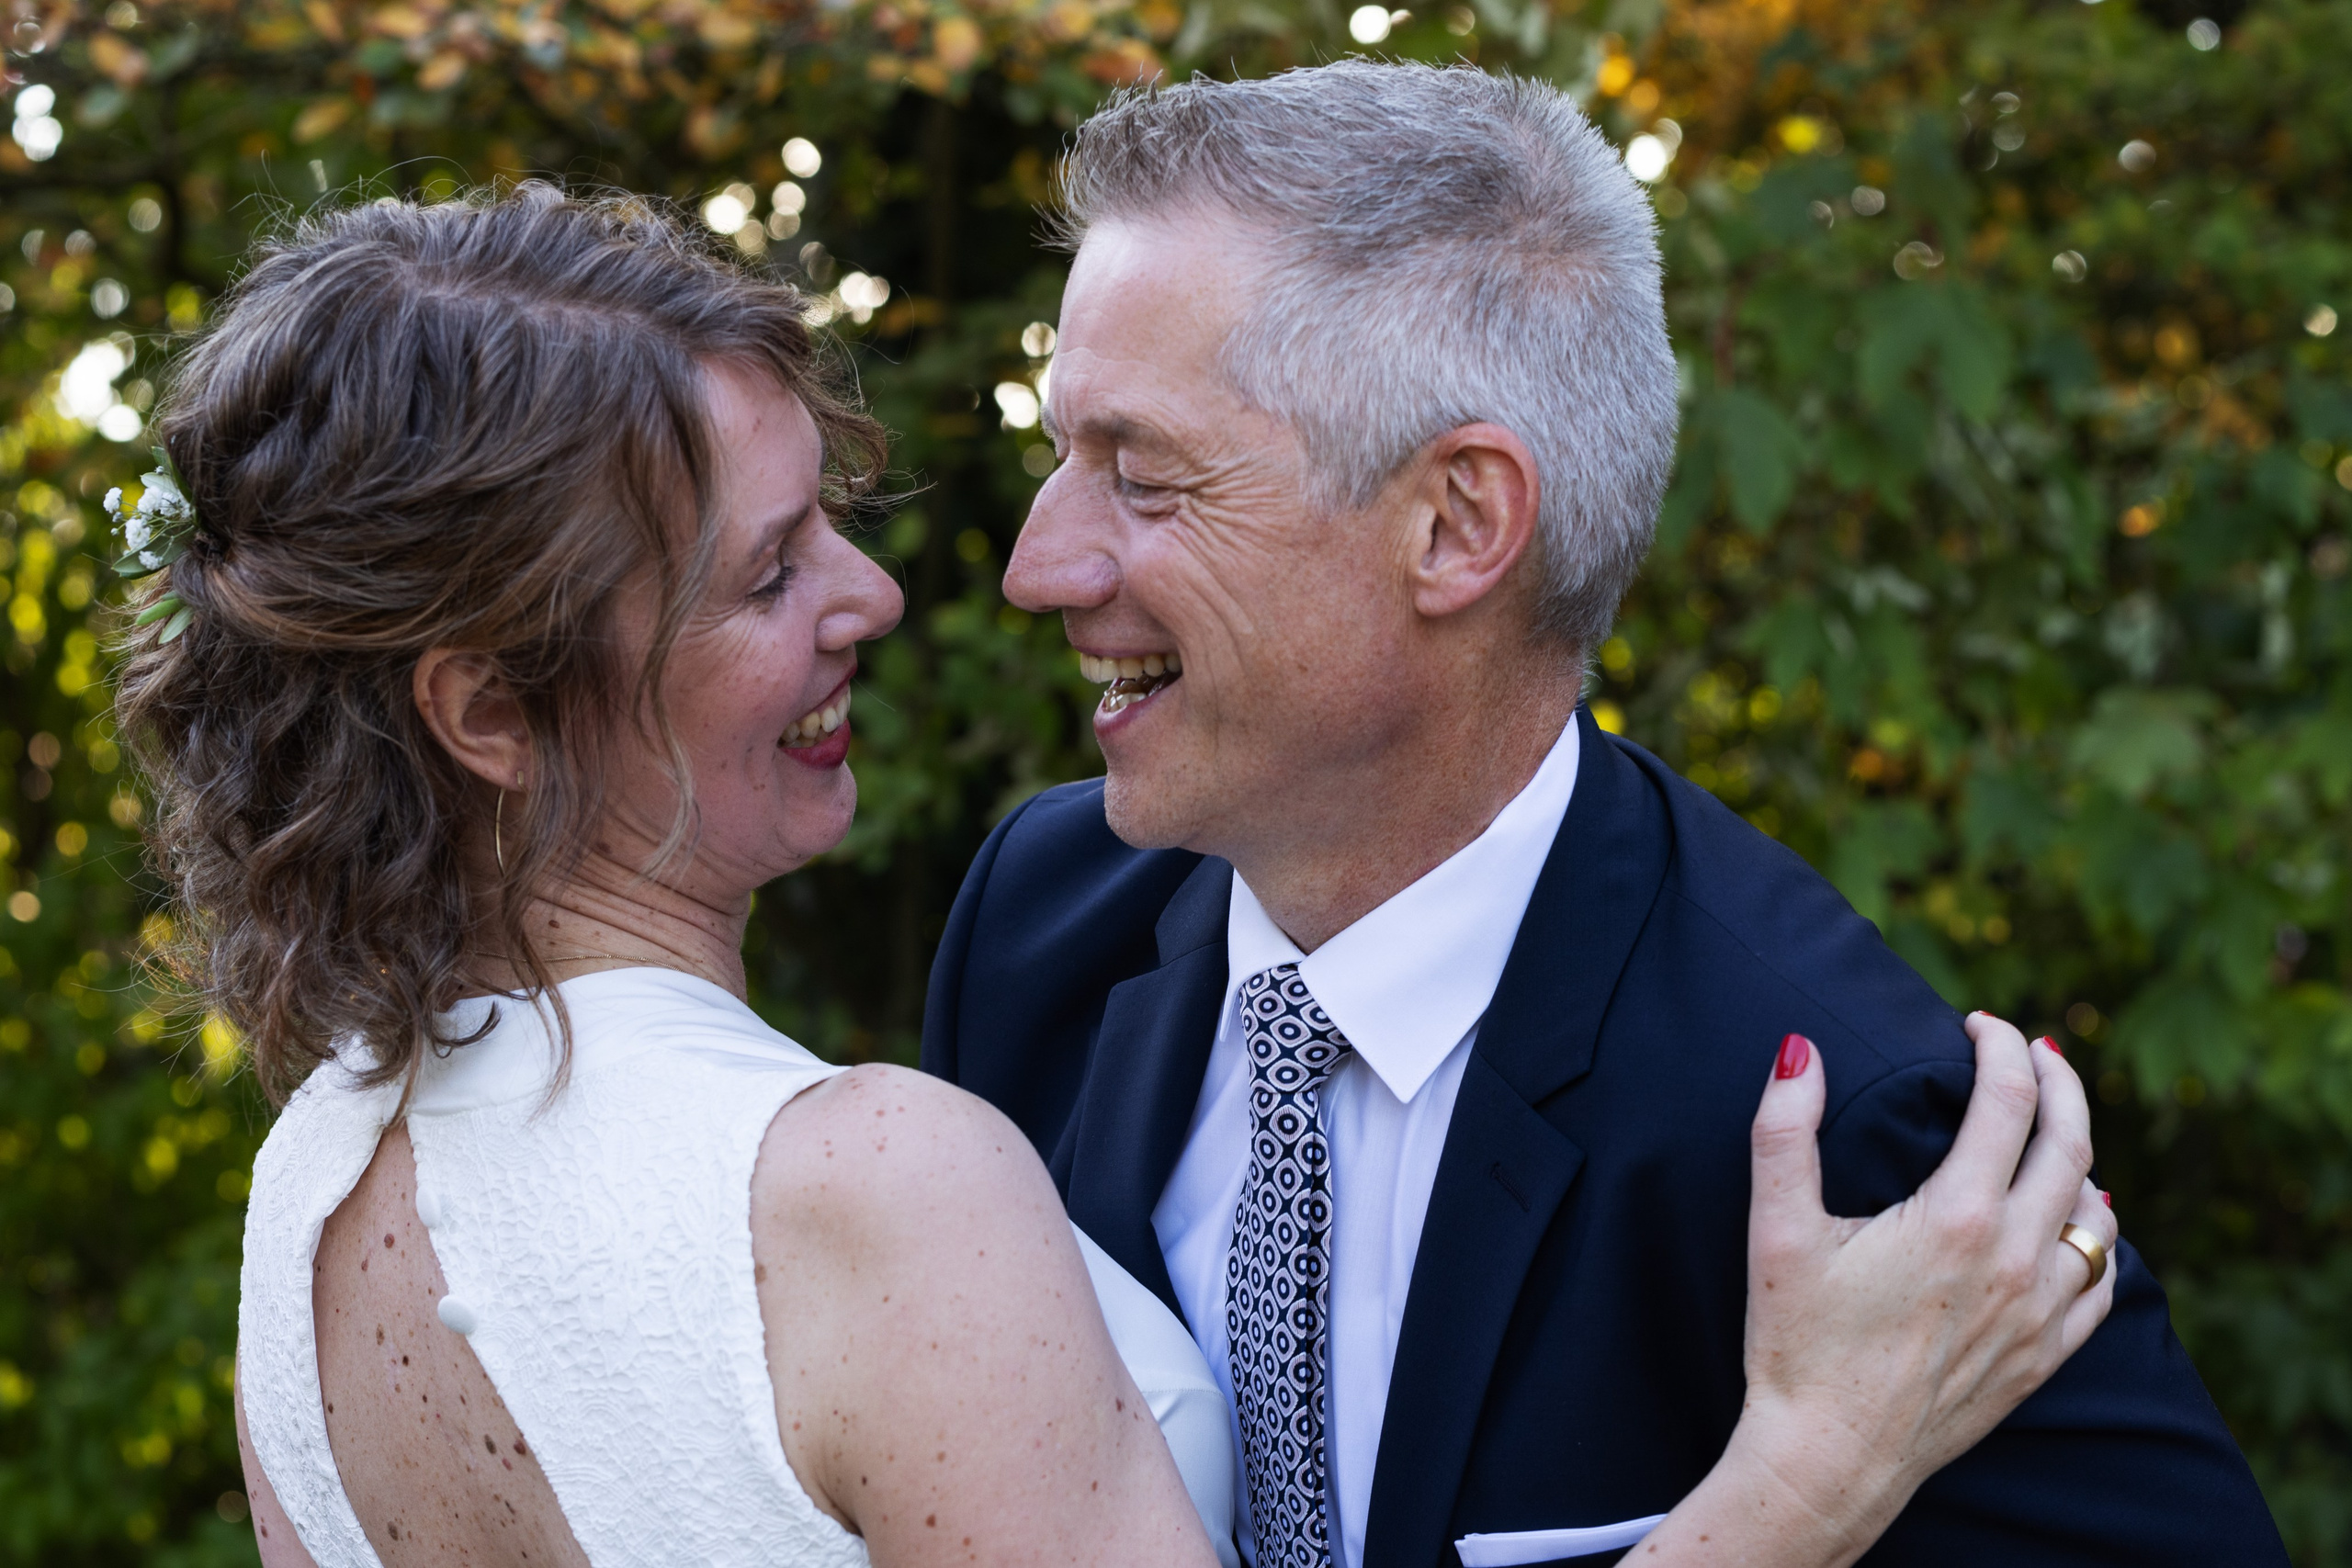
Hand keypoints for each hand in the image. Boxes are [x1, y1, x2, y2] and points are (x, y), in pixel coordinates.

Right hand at [1630, 1014, 2117, 1567]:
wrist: (1829, 1458)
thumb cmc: (1797, 1345)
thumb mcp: (1776, 1231)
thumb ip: (1784, 1130)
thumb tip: (1800, 1050)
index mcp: (1954, 1216)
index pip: (2009, 1100)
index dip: (2001, 1046)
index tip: (1979, 1024)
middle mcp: (2013, 1258)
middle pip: (2072, 1142)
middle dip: (2060, 1080)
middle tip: (2036, 1047)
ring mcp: (2038, 1312)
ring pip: (2097, 1212)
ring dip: (2083, 1155)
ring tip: (2056, 1127)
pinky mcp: (2042, 1357)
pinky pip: (2101, 1283)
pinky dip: (2098, 1237)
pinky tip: (2078, 1221)